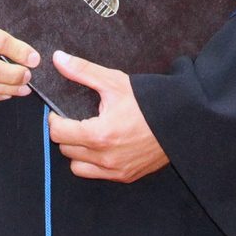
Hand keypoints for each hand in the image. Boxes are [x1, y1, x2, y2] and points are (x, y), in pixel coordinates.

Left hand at [47, 51, 168, 182]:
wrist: (180, 120)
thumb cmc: (148, 101)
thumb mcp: (114, 82)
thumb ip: (82, 71)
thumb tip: (58, 59)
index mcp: (100, 135)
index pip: (58, 133)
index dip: (54, 120)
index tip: (59, 112)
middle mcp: (106, 158)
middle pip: (66, 149)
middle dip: (66, 134)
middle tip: (75, 120)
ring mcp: (116, 170)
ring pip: (78, 167)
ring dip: (77, 152)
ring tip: (87, 134)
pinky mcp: (126, 176)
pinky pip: (96, 174)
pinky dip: (93, 163)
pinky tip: (102, 146)